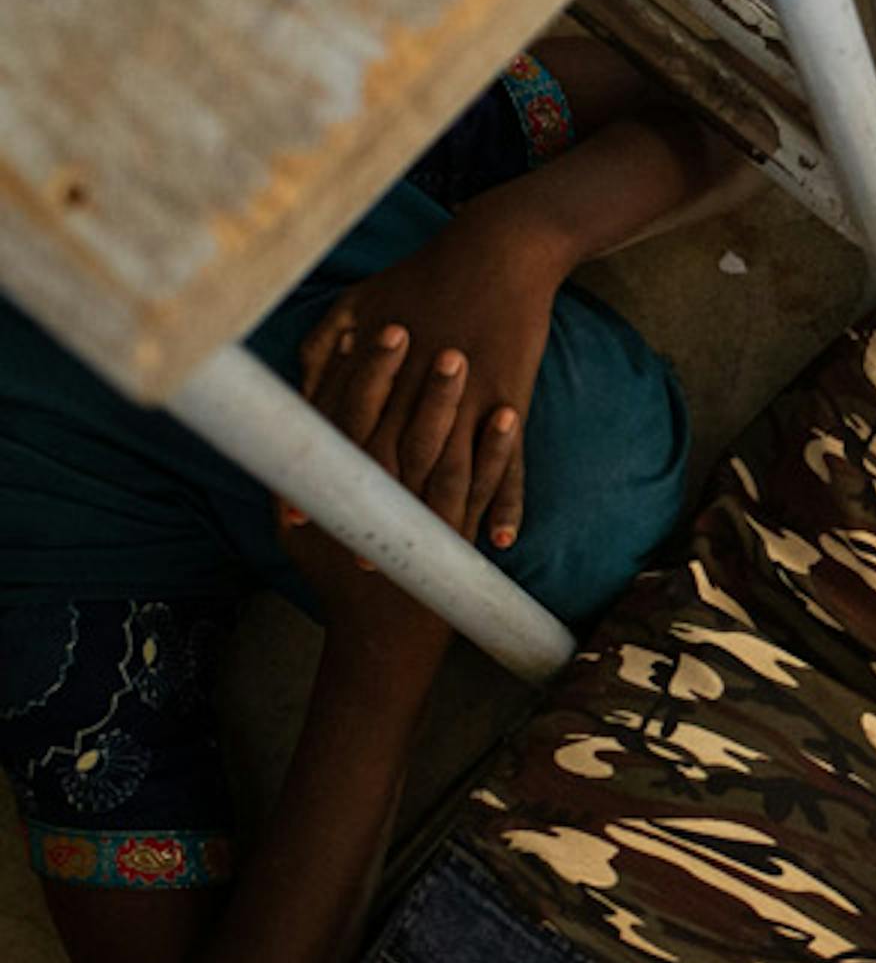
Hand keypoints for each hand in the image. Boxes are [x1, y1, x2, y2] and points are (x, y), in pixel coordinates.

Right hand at [278, 331, 503, 664]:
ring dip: (450, 405)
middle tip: (412, 326)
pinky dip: (499, 451)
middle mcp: (382, 501)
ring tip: (461, 355)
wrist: (383, 635)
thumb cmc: (335, 572)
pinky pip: (485, 485)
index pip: (343, 422)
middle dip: (403, 379)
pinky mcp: (463, 531)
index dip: (356, 376)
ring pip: (440, 451)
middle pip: (392, 428)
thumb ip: (290, 478)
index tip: (367, 329)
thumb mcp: (296, 531)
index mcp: (338, 492)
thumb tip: (279, 418)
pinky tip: (508, 415)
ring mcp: (427, 516)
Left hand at [298, 207, 567, 548]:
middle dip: (379, 523)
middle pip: (393, 470)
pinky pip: (511, 463)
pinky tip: (501, 539)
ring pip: (453, 476)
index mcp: (375, 369)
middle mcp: (417, 391)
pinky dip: (508, 503)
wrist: (499, 248)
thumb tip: (297, 393)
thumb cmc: (423, 274)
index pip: (336, 440)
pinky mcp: (509, 399)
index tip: (298, 525)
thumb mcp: (356, 302)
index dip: (317, 484)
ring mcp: (468, 399)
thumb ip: (321, 349)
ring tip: (431, 563)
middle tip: (365, 569)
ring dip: (443, 525)